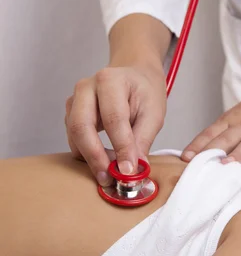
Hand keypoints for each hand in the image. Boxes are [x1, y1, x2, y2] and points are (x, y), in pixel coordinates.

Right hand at [65, 64, 166, 185]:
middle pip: (81, 126)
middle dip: (95, 156)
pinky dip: (87, 153)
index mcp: (111, 80)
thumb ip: (142, 140)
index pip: (114, 118)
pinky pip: (73, 137)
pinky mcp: (71, 112)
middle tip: (109, 178)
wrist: (135, 76)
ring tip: (110, 174)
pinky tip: (104, 162)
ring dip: (90, 158)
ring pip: (74, 134)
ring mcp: (75, 99)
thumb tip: (134, 170)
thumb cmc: (145, 92)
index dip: (121, 147)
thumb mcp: (153, 114)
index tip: (128, 170)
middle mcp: (86, 87)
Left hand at [181, 76, 240, 179]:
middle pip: (226, 139)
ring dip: (237, 156)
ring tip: (226, 168)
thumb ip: (228, 130)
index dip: (197, 145)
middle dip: (211, 152)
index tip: (184, 158)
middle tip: (198, 166)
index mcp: (233, 118)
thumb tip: (207, 150)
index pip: (211, 132)